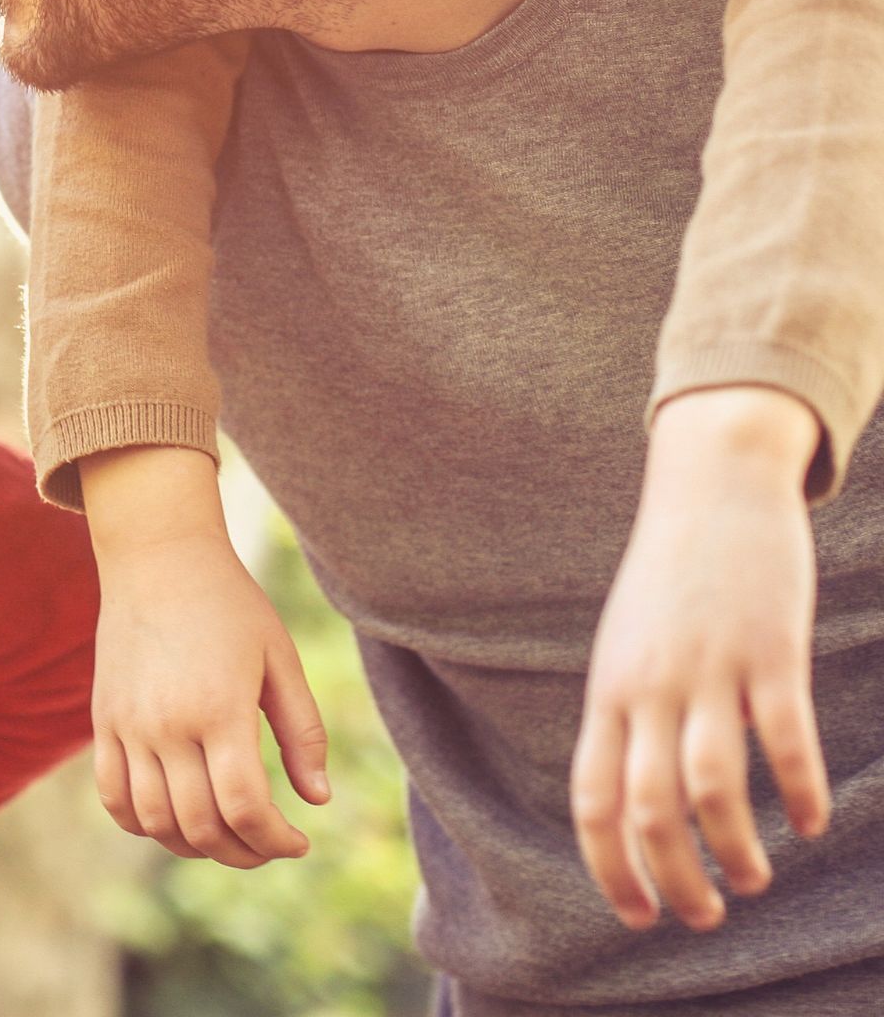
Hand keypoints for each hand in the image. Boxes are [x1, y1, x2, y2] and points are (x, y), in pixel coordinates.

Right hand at [82, 446, 328, 865]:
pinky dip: (142, 824)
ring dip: (195, 846)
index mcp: (219, 708)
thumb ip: (303, 731)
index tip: (298, 841)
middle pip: (201, 826)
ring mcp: (129, 724)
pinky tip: (174, 818)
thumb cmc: (229, 603)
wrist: (157, 556)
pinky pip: (113, 796)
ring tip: (225, 834)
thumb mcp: (280, 658)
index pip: (245, 808)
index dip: (277, 841)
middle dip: (244, 852)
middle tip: (268, 843)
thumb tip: (317, 800)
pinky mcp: (104, 720)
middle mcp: (168, 724)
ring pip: (155, 823)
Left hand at [571, 387, 826, 933]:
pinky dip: (799, 793)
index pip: (593, 798)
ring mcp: (710, 669)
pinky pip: (784, 740)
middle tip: (706, 916)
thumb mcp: (626, 645)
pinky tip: (811, 823)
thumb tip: (629, 795)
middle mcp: (651, 685)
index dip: (611, 868)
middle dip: (675, 878)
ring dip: (735, 850)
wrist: (710, 486)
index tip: (640, 917)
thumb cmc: (670, 578)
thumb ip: (626, 713)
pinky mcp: (770, 653)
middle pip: (650, 808)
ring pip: (713, 786)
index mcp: (610, 689)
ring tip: (754, 879)